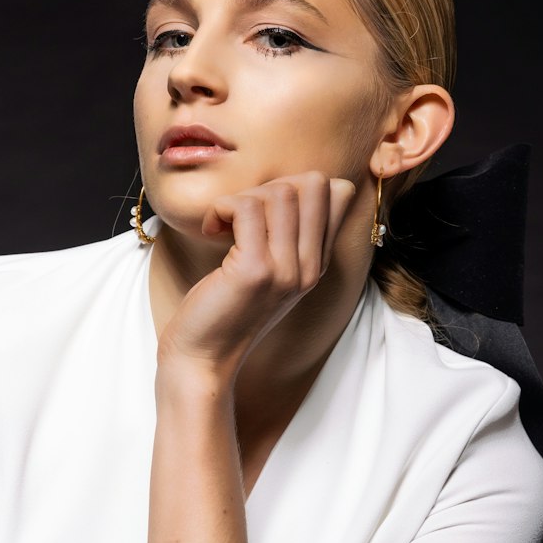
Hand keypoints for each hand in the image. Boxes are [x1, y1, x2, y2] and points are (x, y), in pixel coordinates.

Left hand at [158, 172, 355, 377]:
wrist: (203, 358)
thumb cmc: (225, 309)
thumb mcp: (269, 271)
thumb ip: (286, 234)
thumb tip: (285, 185)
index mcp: (317, 264)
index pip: (339, 192)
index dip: (297, 185)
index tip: (265, 212)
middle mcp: (309, 267)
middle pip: (314, 184)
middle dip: (271, 185)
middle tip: (243, 214)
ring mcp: (285, 270)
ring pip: (279, 192)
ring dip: (242, 198)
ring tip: (225, 225)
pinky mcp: (254, 271)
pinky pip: (245, 207)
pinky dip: (222, 208)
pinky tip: (213, 231)